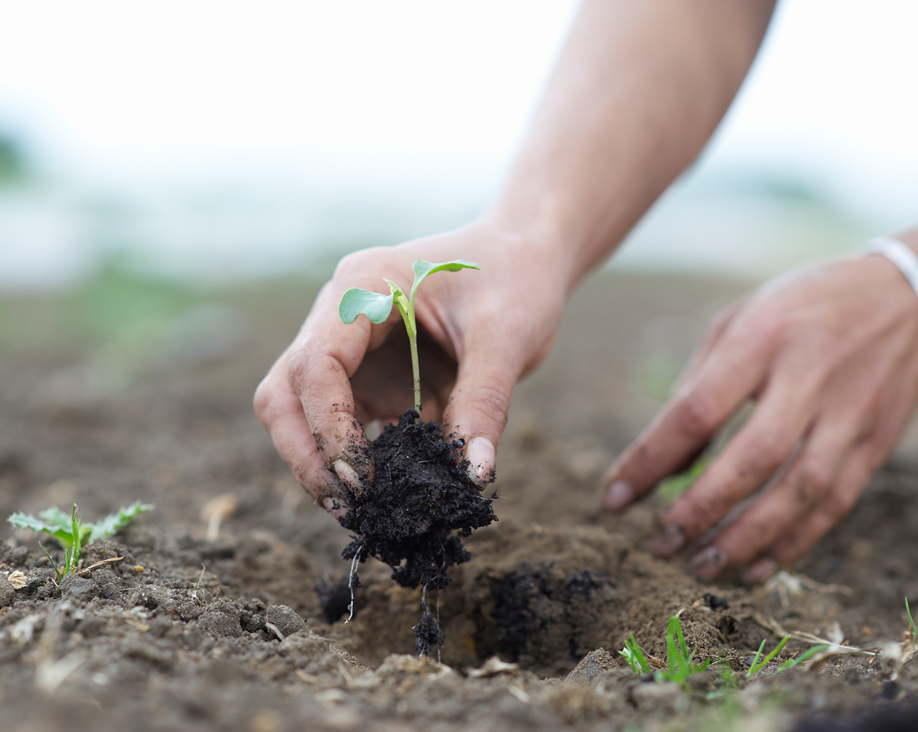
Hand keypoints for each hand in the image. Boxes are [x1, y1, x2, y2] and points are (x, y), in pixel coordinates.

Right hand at [254, 220, 567, 513]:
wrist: (524, 254)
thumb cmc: (515, 276)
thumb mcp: (507, 335)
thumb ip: (485, 402)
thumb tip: (471, 476)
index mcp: (362, 287)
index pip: (314, 364)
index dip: (328, 427)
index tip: (363, 479)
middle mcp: (341, 315)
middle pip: (286, 392)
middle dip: (307, 454)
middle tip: (351, 507)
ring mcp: (353, 347)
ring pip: (303, 412)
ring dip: (326, 462)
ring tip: (368, 511)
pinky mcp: (373, 374)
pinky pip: (350, 422)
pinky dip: (363, 457)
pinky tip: (393, 490)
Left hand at [601, 252, 917, 581]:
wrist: (909, 292)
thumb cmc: (801, 306)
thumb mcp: (738, 322)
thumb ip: (696, 388)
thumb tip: (665, 465)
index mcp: (761, 340)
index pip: (696, 411)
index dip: (650, 460)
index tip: (614, 499)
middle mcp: (809, 378)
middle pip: (751, 458)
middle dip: (699, 510)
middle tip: (658, 545)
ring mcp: (850, 414)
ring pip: (800, 491)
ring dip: (747, 538)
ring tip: (701, 567)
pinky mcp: (876, 441)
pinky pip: (836, 502)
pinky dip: (795, 541)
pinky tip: (756, 567)